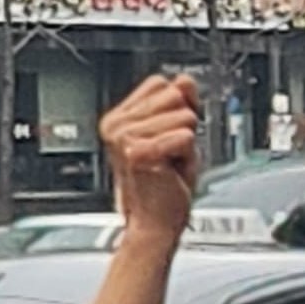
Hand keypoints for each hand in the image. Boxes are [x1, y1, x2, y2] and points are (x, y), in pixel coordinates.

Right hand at [99, 74, 199, 250]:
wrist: (154, 224)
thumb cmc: (165, 187)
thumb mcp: (177, 137)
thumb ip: (182, 105)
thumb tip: (185, 79)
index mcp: (119, 117)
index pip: (161, 84)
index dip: (178, 108)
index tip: (169, 136)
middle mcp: (116, 124)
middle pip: (174, 96)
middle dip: (184, 128)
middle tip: (170, 155)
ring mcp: (124, 136)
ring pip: (183, 117)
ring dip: (186, 146)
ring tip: (169, 165)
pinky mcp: (137, 152)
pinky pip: (185, 137)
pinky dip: (188, 157)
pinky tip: (170, 172)